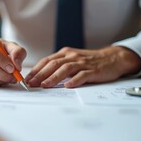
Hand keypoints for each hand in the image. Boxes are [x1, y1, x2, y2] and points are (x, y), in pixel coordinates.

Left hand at [25, 46, 140, 87]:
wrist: (113, 58)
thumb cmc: (90, 61)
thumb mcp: (72, 60)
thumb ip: (59, 66)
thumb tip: (42, 77)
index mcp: (65, 54)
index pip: (47, 61)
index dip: (36, 69)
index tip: (27, 79)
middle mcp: (72, 56)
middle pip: (53, 64)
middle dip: (41, 74)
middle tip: (31, 83)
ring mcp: (83, 63)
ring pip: (66, 69)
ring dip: (54, 77)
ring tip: (45, 85)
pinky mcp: (93, 70)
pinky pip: (83, 75)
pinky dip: (75, 80)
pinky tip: (68, 86)